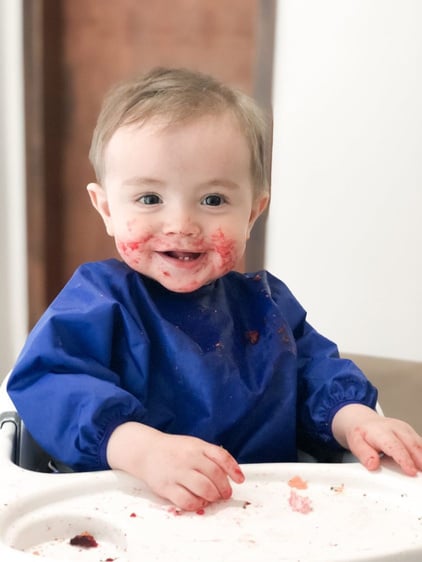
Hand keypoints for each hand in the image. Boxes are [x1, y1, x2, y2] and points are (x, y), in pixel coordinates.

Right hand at [106, 422, 244, 510]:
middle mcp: (188, 458)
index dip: (234, 470)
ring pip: (203, 488)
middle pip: (215, 475)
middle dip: (224, 488)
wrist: (145, 450)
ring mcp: (177, 472)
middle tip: (225, 493)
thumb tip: (230, 473)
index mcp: (197, 446)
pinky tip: (198, 501)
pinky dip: (196, 503)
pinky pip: (186, 500)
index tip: (240, 480)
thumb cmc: (173, 449)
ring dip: (213, 496)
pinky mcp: (166, 487)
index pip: (221, 457)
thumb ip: (210, 455)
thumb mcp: (193, 444)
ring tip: (213, 497)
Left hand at [332, 404, 421, 474]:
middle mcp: (395, 428)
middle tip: (421, 473)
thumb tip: (373, 464)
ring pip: (418, 443)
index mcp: (380, 431)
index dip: (404, 459)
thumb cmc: (361, 433)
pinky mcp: (410, 432)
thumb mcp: (356, 443)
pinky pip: (420, 443)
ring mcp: (404, 429)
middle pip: (411, 444)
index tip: (411, 471)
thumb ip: (364, 454)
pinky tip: (421, 463)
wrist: (362, 420)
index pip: (395, 446)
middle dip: (419, 459)